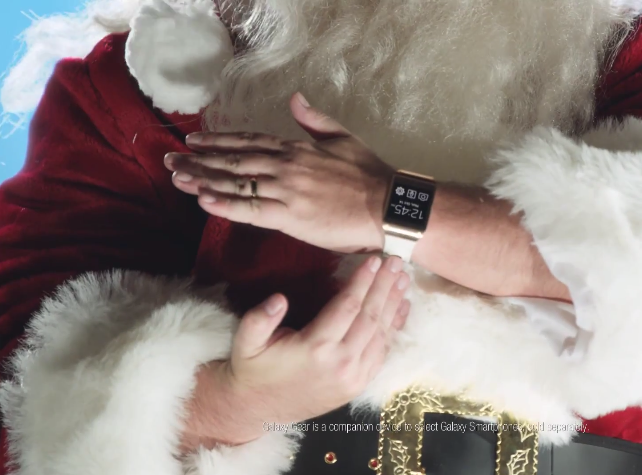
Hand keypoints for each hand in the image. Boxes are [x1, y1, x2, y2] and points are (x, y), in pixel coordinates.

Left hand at [164, 92, 394, 252]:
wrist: (386, 205)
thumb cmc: (369, 174)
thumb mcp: (343, 137)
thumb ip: (315, 119)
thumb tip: (295, 97)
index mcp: (296, 148)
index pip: (248, 141)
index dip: (219, 141)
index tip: (194, 141)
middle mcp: (285, 166)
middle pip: (233, 161)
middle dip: (199, 161)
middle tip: (170, 161)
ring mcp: (285, 191)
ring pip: (235, 183)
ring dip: (202, 180)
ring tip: (176, 179)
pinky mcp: (289, 217)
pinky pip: (250, 209)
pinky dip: (224, 204)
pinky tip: (202, 200)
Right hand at [181, 256, 409, 448]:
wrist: (259, 409)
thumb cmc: (254, 369)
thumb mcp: (246, 342)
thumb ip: (259, 319)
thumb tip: (279, 298)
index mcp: (315, 348)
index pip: (348, 307)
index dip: (363, 282)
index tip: (374, 260)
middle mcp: (340, 363)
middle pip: (371, 317)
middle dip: (385, 286)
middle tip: (397, 262)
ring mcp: (353, 377)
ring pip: (381, 334)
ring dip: (394, 304)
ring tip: (403, 279)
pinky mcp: (358, 385)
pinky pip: (382, 352)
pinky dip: (394, 328)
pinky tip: (401, 308)